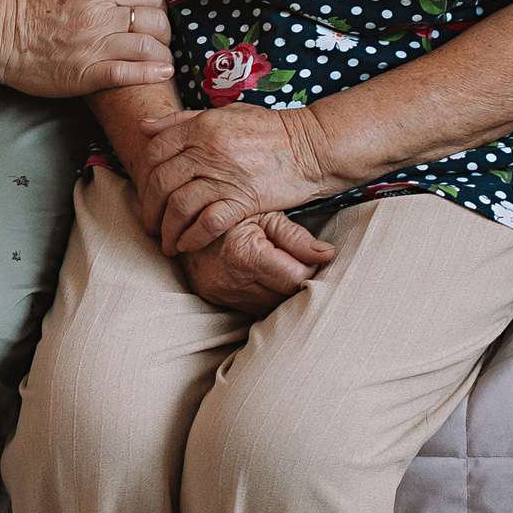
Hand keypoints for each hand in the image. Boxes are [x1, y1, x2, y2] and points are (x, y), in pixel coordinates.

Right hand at [0, 0, 172, 96]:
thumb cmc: (32, 1)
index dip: (161, 5)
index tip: (157, 13)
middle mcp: (99, 18)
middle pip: (155, 22)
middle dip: (166, 30)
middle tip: (161, 37)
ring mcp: (93, 48)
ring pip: (148, 49)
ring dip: (163, 54)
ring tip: (165, 59)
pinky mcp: (85, 75)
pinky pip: (128, 74)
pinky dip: (151, 74)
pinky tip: (162, 73)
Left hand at [134, 101, 339, 254]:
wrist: (311, 146)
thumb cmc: (268, 130)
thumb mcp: (225, 114)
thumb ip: (182, 121)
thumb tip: (143, 127)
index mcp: (201, 127)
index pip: (154, 151)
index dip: (143, 175)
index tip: (145, 193)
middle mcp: (208, 150)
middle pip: (160, 183)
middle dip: (149, 209)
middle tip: (150, 224)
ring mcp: (225, 177)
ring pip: (179, 207)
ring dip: (168, 230)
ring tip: (167, 242)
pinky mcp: (244, 200)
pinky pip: (208, 224)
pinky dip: (193, 238)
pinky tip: (187, 245)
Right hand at [177, 212, 337, 314]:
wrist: (183, 209)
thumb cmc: (231, 205)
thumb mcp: (265, 213)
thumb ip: (297, 237)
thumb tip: (328, 254)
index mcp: (244, 256)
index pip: (296, 279)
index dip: (310, 268)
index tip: (311, 255)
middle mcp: (228, 280)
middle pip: (284, 297)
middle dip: (297, 281)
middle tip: (299, 259)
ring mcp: (217, 292)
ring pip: (268, 307)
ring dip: (280, 291)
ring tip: (280, 265)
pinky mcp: (211, 296)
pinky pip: (249, 306)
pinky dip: (262, 294)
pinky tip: (263, 275)